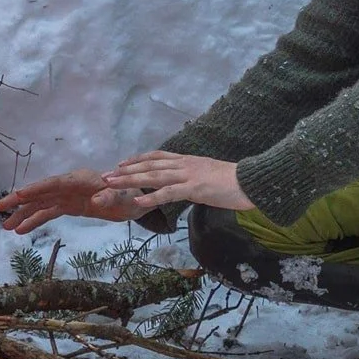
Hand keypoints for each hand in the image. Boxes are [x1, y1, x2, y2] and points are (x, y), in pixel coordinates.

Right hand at [0, 169, 144, 233]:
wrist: (136, 200)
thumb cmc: (132, 195)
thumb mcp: (125, 197)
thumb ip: (112, 196)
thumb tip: (97, 198)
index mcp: (82, 179)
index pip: (55, 183)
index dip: (37, 189)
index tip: (19, 195)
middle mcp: (71, 185)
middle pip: (42, 192)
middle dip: (21, 199)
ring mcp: (69, 196)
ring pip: (41, 203)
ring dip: (24, 214)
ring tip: (5, 226)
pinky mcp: (70, 206)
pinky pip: (48, 212)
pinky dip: (35, 220)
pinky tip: (21, 230)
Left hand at [103, 151, 254, 212]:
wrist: (252, 181)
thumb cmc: (236, 182)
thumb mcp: (211, 175)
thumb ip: (196, 178)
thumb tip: (188, 184)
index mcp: (189, 161)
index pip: (158, 156)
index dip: (138, 159)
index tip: (121, 163)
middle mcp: (185, 164)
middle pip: (150, 165)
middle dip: (126, 171)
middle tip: (105, 176)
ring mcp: (189, 175)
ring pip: (154, 176)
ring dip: (131, 180)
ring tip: (112, 184)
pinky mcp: (195, 188)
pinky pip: (169, 193)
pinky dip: (152, 197)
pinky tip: (138, 201)